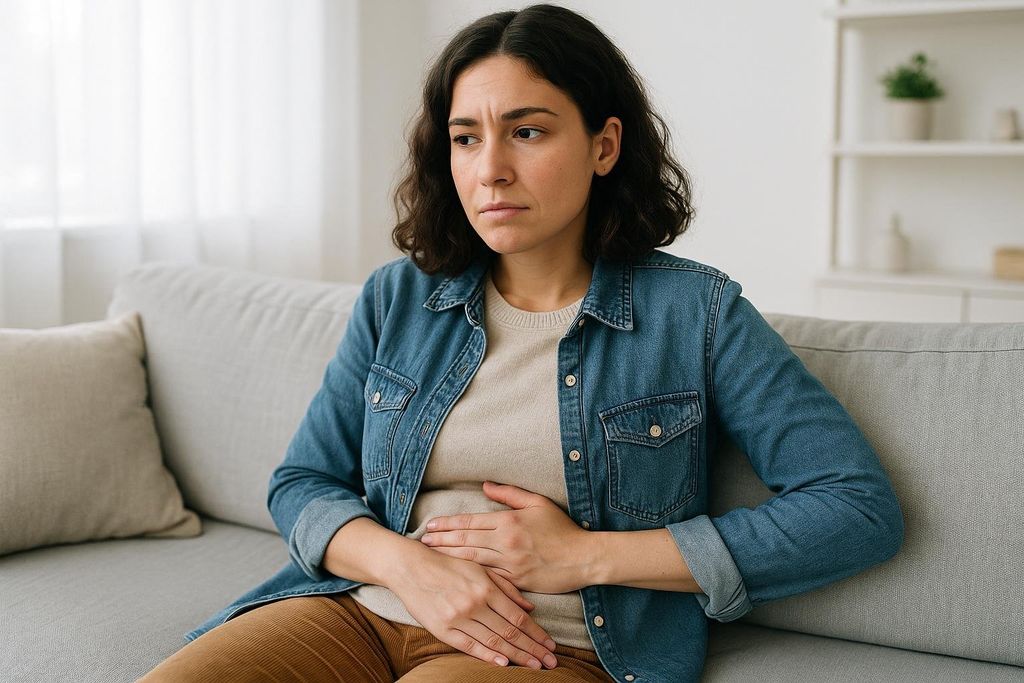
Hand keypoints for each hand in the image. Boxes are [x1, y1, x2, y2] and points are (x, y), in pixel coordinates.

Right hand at [388, 544, 559, 670]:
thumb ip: (506, 587)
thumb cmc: (448, 565)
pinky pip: (469, 646)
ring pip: (493, 641)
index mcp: (486, 587)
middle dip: (533, 648)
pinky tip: (504, 664)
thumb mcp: (479, 568)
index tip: (551, 645)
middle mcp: (474, 604)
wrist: (411, 568)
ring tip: (534, 666)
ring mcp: (458, 618)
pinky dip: (488, 656)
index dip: (537, 633)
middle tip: (551, 662)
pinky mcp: (442, 629)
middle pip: (510, 632)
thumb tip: (530, 608)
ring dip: (516, 656)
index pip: (518, 617)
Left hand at [419, 481, 593, 593]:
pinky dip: (469, 576)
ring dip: (449, 558)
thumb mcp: (538, 504)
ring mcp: (510, 563)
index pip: (470, 522)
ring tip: (431, 556)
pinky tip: (455, 576)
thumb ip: (510, 494)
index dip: (448, 524)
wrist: (584, 558)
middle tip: (422, 541)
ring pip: (472, 560)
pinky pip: (488, 578)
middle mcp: (506, 542)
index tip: (430, 525)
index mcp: (509, 521)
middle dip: (441, 541)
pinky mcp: (516, 581)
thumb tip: (486, 485)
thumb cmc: (563, 530)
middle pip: (465, 541)